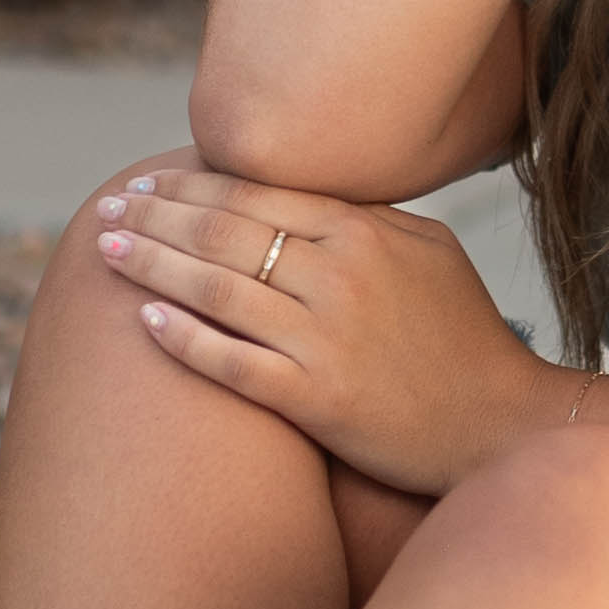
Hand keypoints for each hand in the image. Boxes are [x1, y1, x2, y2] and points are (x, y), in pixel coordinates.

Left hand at [88, 165, 568, 497]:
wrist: (504, 424)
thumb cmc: (466, 337)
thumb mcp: (429, 254)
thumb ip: (366, 218)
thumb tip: (299, 196)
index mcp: (364, 231)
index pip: (254, 197)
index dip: (189, 187)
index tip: (145, 184)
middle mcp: (339, 276)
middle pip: (222, 234)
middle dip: (154, 217)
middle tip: (105, 209)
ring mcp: (325, 339)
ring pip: (215, 290)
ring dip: (150, 266)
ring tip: (105, 250)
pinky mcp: (316, 399)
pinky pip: (232, 363)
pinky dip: (183, 339)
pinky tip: (143, 320)